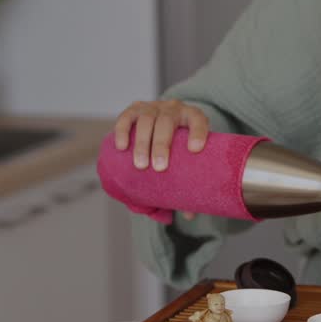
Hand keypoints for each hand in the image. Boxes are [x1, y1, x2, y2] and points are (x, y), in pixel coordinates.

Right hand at [114, 100, 208, 221]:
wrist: (165, 120)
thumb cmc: (179, 146)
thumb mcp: (188, 160)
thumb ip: (189, 183)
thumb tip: (188, 214)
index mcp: (192, 117)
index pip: (198, 120)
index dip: (198, 132)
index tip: (196, 149)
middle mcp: (173, 109)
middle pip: (167, 123)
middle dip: (161, 145)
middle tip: (158, 168)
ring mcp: (153, 107)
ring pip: (147, 120)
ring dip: (142, 143)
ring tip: (140, 165)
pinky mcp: (135, 109)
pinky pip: (127, 116)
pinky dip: (123, 130)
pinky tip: (121, 147)